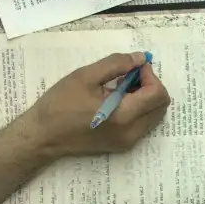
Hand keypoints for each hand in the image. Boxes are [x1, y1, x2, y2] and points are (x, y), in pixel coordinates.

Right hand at [18, 52, 170, 157]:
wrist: (43, 136)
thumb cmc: (60, 104)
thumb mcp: (86, 76)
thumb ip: (117, 64)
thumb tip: (141, 58)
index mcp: (123, 116)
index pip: (158, 94)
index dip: (150, 76)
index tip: (133, 67)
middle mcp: (132, 132)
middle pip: (161, 106)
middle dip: (150, 86)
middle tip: (128, 76)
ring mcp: (128, 142)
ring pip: (154, 115)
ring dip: (145, 97)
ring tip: (119, 88)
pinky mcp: (123, 145)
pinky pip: (143, 123)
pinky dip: (138, 108)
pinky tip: (116, 101)